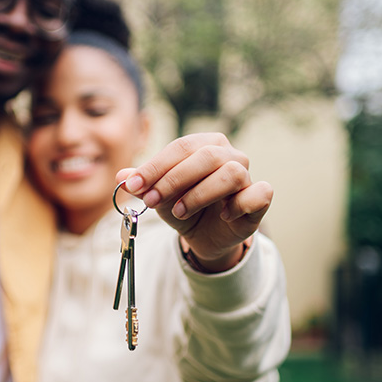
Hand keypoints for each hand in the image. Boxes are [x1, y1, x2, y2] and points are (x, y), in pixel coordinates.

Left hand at [116, 133, 272, 271]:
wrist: (204, 236)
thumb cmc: (183, 207)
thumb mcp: (159, 195)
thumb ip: (143, 183)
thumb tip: (121, 176)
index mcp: (206, 144)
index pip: (181, 147)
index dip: (155, 166)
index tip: (133, 185)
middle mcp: (230, 155)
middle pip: (206, 156)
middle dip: (174, 179)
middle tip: (151, 200)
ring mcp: (248, 176)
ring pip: (231, 173)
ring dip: (200, 194)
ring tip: (180, 212)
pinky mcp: (258, 200)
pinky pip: (260, 193)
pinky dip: (239, 204)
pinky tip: (223, 215)